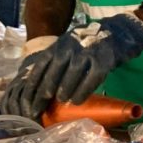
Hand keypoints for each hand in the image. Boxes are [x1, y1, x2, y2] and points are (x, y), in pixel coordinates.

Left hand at [0, 14, 142, 119]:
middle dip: (44, 94)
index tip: (27, 103)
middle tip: (39, 108)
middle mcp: (69, 47)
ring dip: (64, 92)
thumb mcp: (68, 47)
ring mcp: (86, 53)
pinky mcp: (102, 60)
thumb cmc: (88, 45)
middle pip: (52, 73)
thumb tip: (39, 88)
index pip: (40, 67)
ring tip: (61, 102)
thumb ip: (55, 61)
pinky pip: (90, 80)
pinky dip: (82, 92)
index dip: (32, 86)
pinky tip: (77, 101)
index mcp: (58, 45)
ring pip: (70, 77)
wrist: (116, 33)